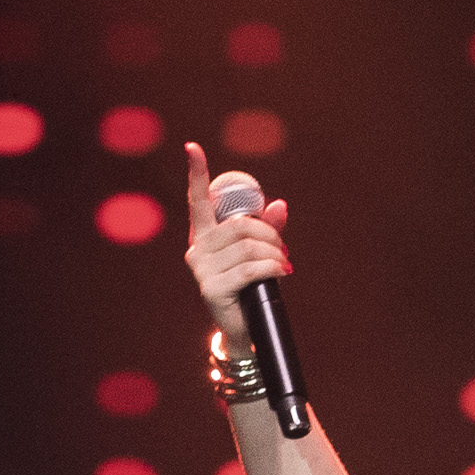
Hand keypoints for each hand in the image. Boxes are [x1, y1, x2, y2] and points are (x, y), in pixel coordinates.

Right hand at [180, 158, 292, 344]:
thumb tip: (279, 204)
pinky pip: (250, 268)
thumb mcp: (258, 252)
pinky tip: (280, 272)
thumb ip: (267, 227)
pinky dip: (271, 267)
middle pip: (240, 226)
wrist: (243, 326)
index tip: (192, 148)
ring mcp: (201, 269)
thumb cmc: (250, 284)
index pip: (197, 200)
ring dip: (273, 253)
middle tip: (283, 250)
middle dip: (269, 234)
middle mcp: (197, 249)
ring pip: (247, 247)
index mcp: (205, 235)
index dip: (196, 173)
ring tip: (282, 264)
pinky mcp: (211, 288)